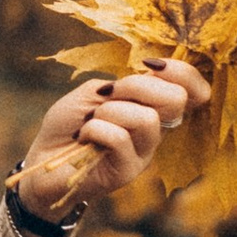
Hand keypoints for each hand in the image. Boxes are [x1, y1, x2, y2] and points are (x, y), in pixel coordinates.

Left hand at [13, 61, 209, 216]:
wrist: (43, 159)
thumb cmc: (70, 124)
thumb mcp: (95, 93)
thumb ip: (124, 85)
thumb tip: (151, 78)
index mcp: (152, 107)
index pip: (193, 89)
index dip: (182, 71)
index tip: (150, 65)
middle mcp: (155, 130)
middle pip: (176, 99)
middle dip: (137, 86)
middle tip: (108, 95)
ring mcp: (144, 153)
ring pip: (147, 119)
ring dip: (110, 112)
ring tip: (91, 122)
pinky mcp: (128, 171)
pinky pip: (119, 138)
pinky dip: (94, 130)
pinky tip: (83, 137)